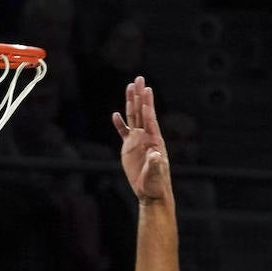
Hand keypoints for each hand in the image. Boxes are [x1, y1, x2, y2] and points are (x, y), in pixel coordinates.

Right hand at [112, 75, 169, 202]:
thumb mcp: (156, 175)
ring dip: (131, 102)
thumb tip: (155, 154)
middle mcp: (146, 136)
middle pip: (142, 112)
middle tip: (139, 78)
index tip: (147, 89)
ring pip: (133, 117)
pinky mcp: (129, 148)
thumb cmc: (156, 184)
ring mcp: (137, 141)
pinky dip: (120, 124)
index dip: (148, 104)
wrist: (150, 192)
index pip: (150, 118)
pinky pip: (123, 133)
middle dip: (140, 95)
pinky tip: (115, 114)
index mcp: (154, 140)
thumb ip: (155, 164)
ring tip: (130, 86)